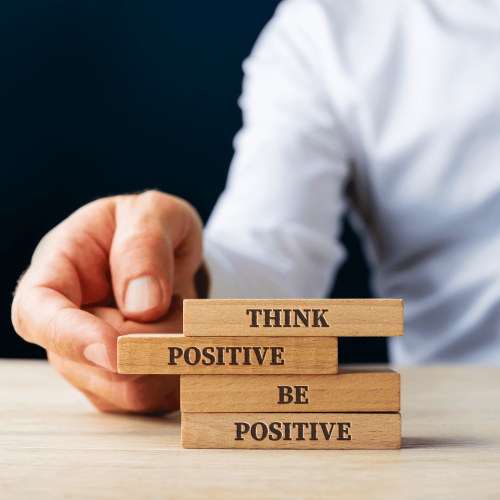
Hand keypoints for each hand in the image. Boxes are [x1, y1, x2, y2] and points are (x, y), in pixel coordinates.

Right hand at [12, 190, 203, 411]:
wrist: (167, 256)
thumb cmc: (151, 228)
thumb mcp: (154, 212)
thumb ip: (145, 245)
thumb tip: (143, 305)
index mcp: (57, 273)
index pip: (37, 314)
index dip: (71, 337)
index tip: (115, 351)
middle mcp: (64, 326)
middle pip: (100, 362)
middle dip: (156, 335)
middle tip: (176, 298)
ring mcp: (90, 362)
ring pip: (133, 389)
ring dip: (173, 353)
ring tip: (176, 311)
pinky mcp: (120, 386)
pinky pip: (157, 400)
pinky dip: (182, 373)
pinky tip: (182, 337)